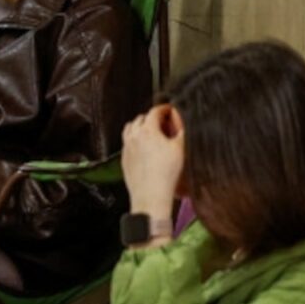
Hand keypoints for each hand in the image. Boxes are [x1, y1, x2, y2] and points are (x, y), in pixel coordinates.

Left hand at [121, 104, 184, 220]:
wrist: (150, 195)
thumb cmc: (166, 173)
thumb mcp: (180, 148)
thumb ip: (180, 131)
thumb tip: (179, 121)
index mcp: (148, 130)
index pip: (154, 111)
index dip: (164, 109)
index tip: (169, 110)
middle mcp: (134, 136)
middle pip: (140, 119)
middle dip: (151, 117)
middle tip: (162, 122)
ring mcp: (126, 148)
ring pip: (130, 129)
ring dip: (139, 127)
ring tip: (150, 132)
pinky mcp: (124, 159)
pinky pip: (126, 143)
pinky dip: (134, 140)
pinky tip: (142, 147)